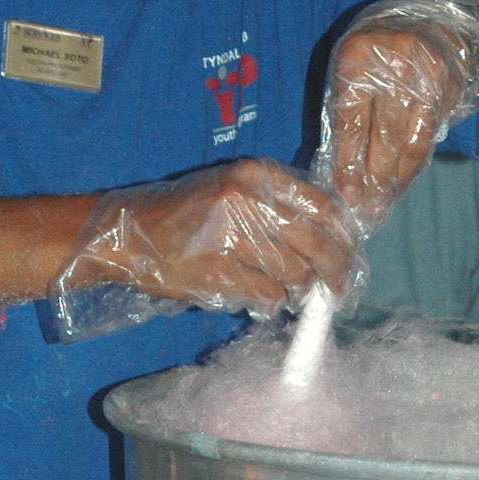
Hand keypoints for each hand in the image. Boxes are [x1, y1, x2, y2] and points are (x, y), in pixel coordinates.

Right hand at [52, 158, 360, 330]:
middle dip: (336, 272)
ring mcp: (234, 239)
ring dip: (300, 292)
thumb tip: (333, 236)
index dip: (345, 237)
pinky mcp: (220, 274)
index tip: (350, 255)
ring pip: (297, 276)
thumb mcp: (233, 188)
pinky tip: (260, 300)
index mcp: (257, 175)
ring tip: (288, 293)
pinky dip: (273, 305)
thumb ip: (279, 204)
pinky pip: (270, 297)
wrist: (127, 233)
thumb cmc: (186, 215)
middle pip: (318, 245)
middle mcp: (249, 201)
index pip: (324, 206)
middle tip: (339, 289)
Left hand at [325, 23, 467, 231]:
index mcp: (357, 57)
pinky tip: (402, 182)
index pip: (351, 120)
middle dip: (372, 178)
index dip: (347, 161)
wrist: (437, 23)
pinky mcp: (447, 89)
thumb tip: (340, 170)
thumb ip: (346, 111)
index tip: (343, 192)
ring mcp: (425, 77)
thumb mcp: (353, 69)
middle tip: (365, 210)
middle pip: (382, 134)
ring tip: (382, 205)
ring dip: (395, 179)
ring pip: (408, 141)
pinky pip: (428, 137)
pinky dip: (413, 165)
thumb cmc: (381, 54)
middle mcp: (393, 64)